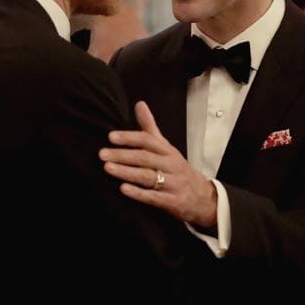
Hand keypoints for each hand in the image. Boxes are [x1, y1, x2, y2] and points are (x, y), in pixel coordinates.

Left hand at [100, 101, 217, 227]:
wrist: (202, 197)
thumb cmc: (177, 169)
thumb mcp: (166, 148)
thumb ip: (150, 127)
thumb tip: (139, 103)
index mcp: (168, 151)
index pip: (148, 140)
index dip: (130, 138)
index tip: (111, 137)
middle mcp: (171, 165)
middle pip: (145, 158)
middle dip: (123, 155)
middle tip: (102, 154)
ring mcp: (173, 183)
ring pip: (148, 176)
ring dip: (127, 172)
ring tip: (107, 168)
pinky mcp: (173, 201)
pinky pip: (154, 197)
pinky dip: (139, 193)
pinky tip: (123, 189)